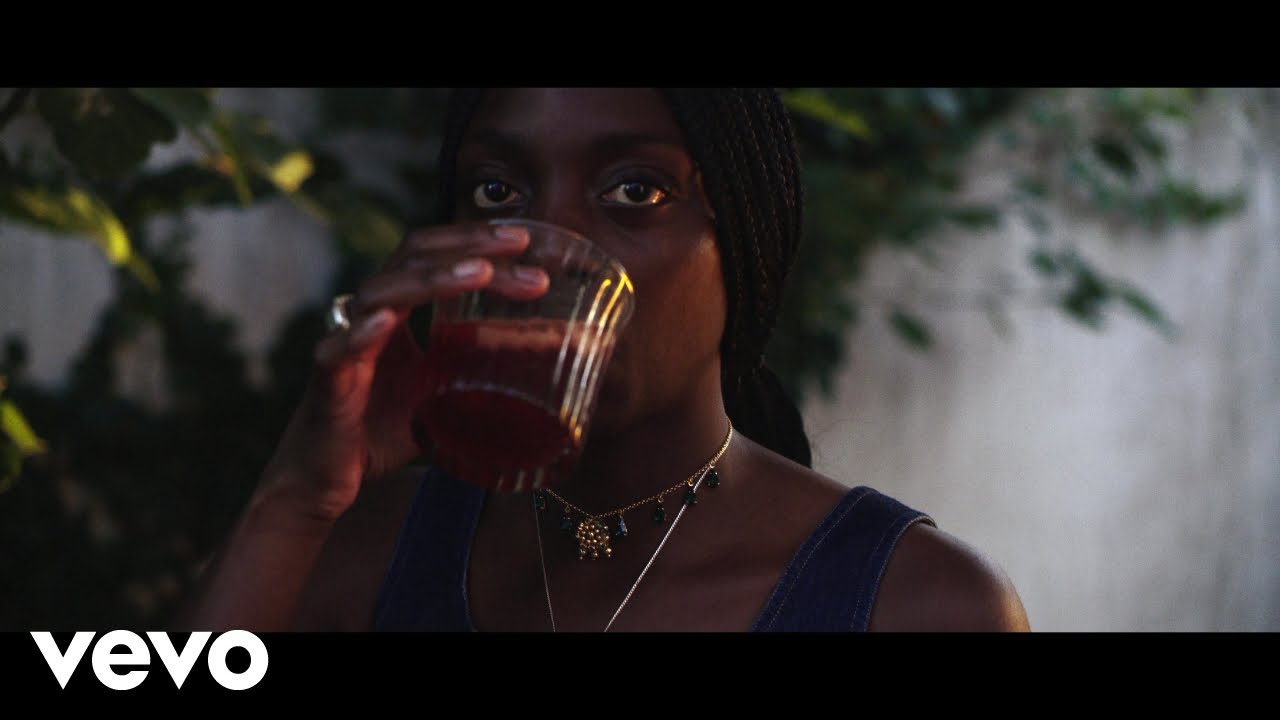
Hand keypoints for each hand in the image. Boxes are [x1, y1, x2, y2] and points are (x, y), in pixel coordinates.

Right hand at [259, 221, 549, 521]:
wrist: (324, 479)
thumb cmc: (378, 433)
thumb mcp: (441, 396)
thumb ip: (476, 377)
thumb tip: (539, 375)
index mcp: (395, 312)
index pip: (431, 256)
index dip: (473, 241)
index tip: (522, 241)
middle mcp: (368, 315)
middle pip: (413, 258)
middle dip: (468, 246)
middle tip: (518, 246)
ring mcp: (345, 343)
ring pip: (382, 293)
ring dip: (432, 279)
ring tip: (479, 272)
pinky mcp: (326, 379)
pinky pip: (340, 349)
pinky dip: (361, 333)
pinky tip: (384, 322)